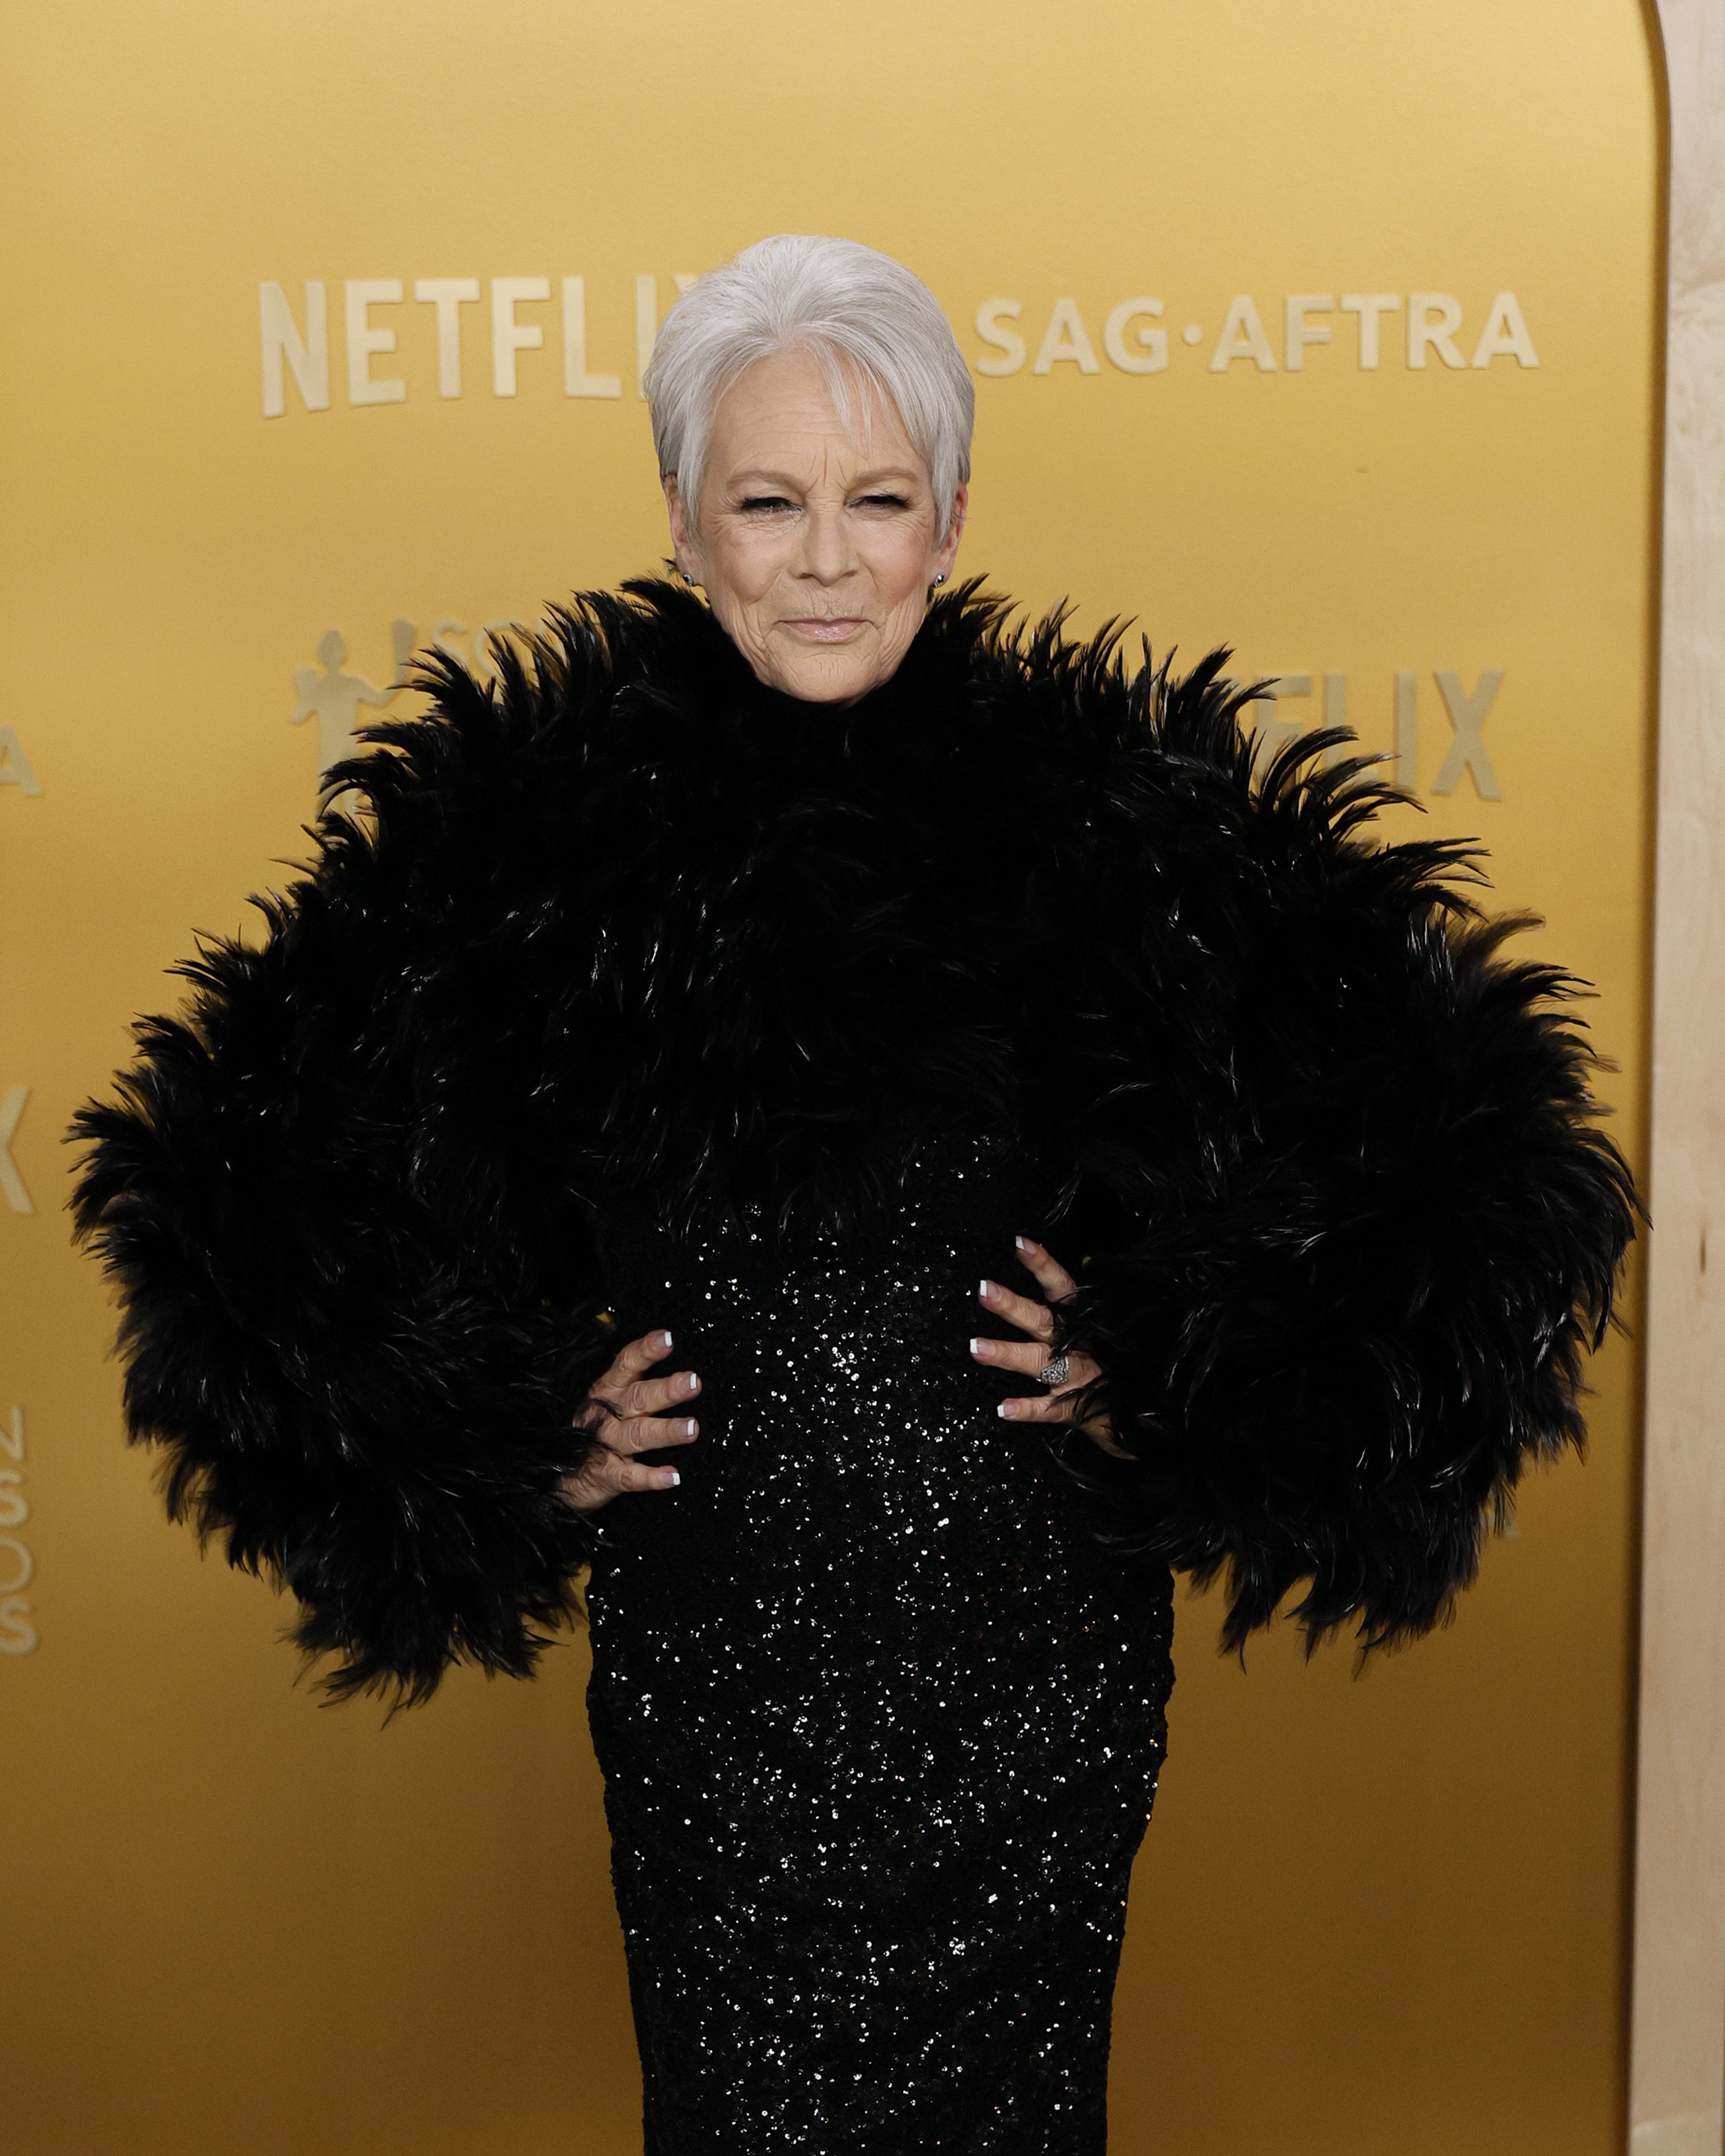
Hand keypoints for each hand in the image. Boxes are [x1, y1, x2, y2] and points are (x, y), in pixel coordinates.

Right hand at [560, 1328, 700, 1513]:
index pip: (627, 1363)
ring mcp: (605, 1444)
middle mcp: (606, 1413)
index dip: (645, 1350)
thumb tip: (681, 1369)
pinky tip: (672, 1477)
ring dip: (665, 1431)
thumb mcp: (609, 1399)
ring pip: (638, 1435)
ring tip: (692, 1428)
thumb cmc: (596, 1429)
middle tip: (692, 1382)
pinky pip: (630, 1477)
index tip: (667, 1339)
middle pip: (638, 1397)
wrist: (562, 1475)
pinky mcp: (607, 1475)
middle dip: (665, 1390)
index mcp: (608, 1389)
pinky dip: (651, 1478)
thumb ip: (637, 1383)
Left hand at [970, 1237, 1126, 1453]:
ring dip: (1008, 1354)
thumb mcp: (1106, 1334)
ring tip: (976, 1348)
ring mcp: (1077, 1378)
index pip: (1062, 1288)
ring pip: (1040, 1362)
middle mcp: (1079, 1346)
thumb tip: (1085, 1263)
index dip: (1043, 1266)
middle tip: (985, 1291)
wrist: (1146, 1416)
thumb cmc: (1116, 1371)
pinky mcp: (1076, 1409)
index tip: (1021, 1244)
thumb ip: (1084, 1310)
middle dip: (1013, 1306)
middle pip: (1043, 1321)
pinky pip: (1049, 1409)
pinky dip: (1028, 1409)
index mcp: (1084, 1325)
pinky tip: (1004, 1409)